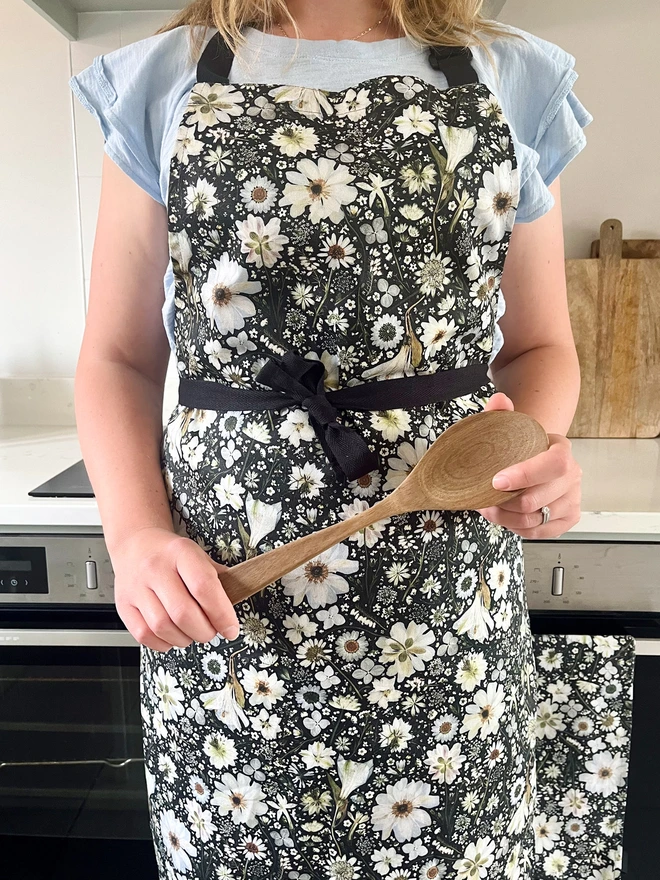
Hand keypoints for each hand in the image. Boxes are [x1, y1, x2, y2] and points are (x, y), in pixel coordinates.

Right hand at [110, 527, 239, 652]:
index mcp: (181, 553)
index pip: (204, 587)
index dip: (221, 614)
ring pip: (162, 627)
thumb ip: (218, 579)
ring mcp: (136, 588)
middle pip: (183, 613)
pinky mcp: (123, 605)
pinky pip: (143, 635)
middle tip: (211, 631)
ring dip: (184, 639)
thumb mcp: (199, 555)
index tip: (231, 628)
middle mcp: (155, 569)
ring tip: (192, 633)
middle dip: (204, 631)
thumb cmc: (171, 554)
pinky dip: (163, 643)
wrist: (136, 545)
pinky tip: (172, 636)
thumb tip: (238, 601)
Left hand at [475, 392, 582, 538]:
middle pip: (538, 498)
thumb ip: (501, 412)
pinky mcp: (568, 518)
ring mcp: (573, 499)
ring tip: (488, 508)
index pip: (554, 464)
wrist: (536, 459)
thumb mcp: (511, 427)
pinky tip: (504, 517)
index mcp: (562, 449)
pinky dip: (516, 528)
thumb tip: (498, 400)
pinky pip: (538, 532)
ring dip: (505, 518)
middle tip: (483, 498)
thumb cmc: (522, 446)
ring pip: (535, 519)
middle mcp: (573, 475)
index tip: (496, 480)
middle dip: (504, 503)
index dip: (525, 475)